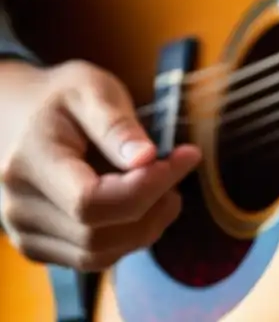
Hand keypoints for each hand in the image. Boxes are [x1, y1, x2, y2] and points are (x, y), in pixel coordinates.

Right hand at [0, 61, 200, 270]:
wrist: (20, 115)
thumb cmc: (62, 98)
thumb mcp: (92, 90)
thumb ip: (117, 125)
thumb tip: (147, 158)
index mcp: (29, 164)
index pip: (91, 202)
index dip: (147, 188)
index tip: (187, 156)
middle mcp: (19, 207)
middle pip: (98, 235)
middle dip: (154, 206)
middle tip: (180, 169)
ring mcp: (24, 232)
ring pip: (98, 255)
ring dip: (147, 227)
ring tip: (167, 187)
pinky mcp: (38, 245)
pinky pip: (92, 259)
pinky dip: (129, 238)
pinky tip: (144, 205)